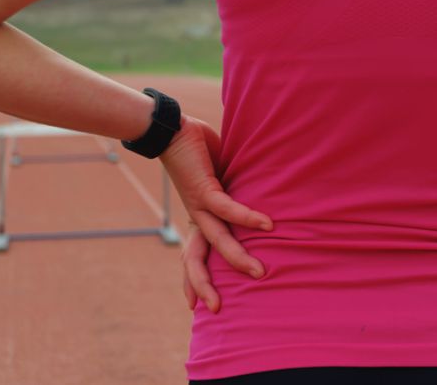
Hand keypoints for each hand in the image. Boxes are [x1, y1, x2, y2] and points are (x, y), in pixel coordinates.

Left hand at [159, 114, 272, 313]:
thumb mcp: (218, 179)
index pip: (193, 255)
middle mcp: (195, 215)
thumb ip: (233, 192)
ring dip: (238, 258)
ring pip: (216, 241)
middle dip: (206, 285)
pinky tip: (266, 225)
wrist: (170, 129)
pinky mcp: (204, 189)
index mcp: (198, 216)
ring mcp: (198, 204)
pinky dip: (247, 217)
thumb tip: (257, 196)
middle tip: (219, 308)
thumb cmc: (195, 150)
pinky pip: (228, 209)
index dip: (193, 280)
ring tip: (259, 272)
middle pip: (197, 259)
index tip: (195, 306)